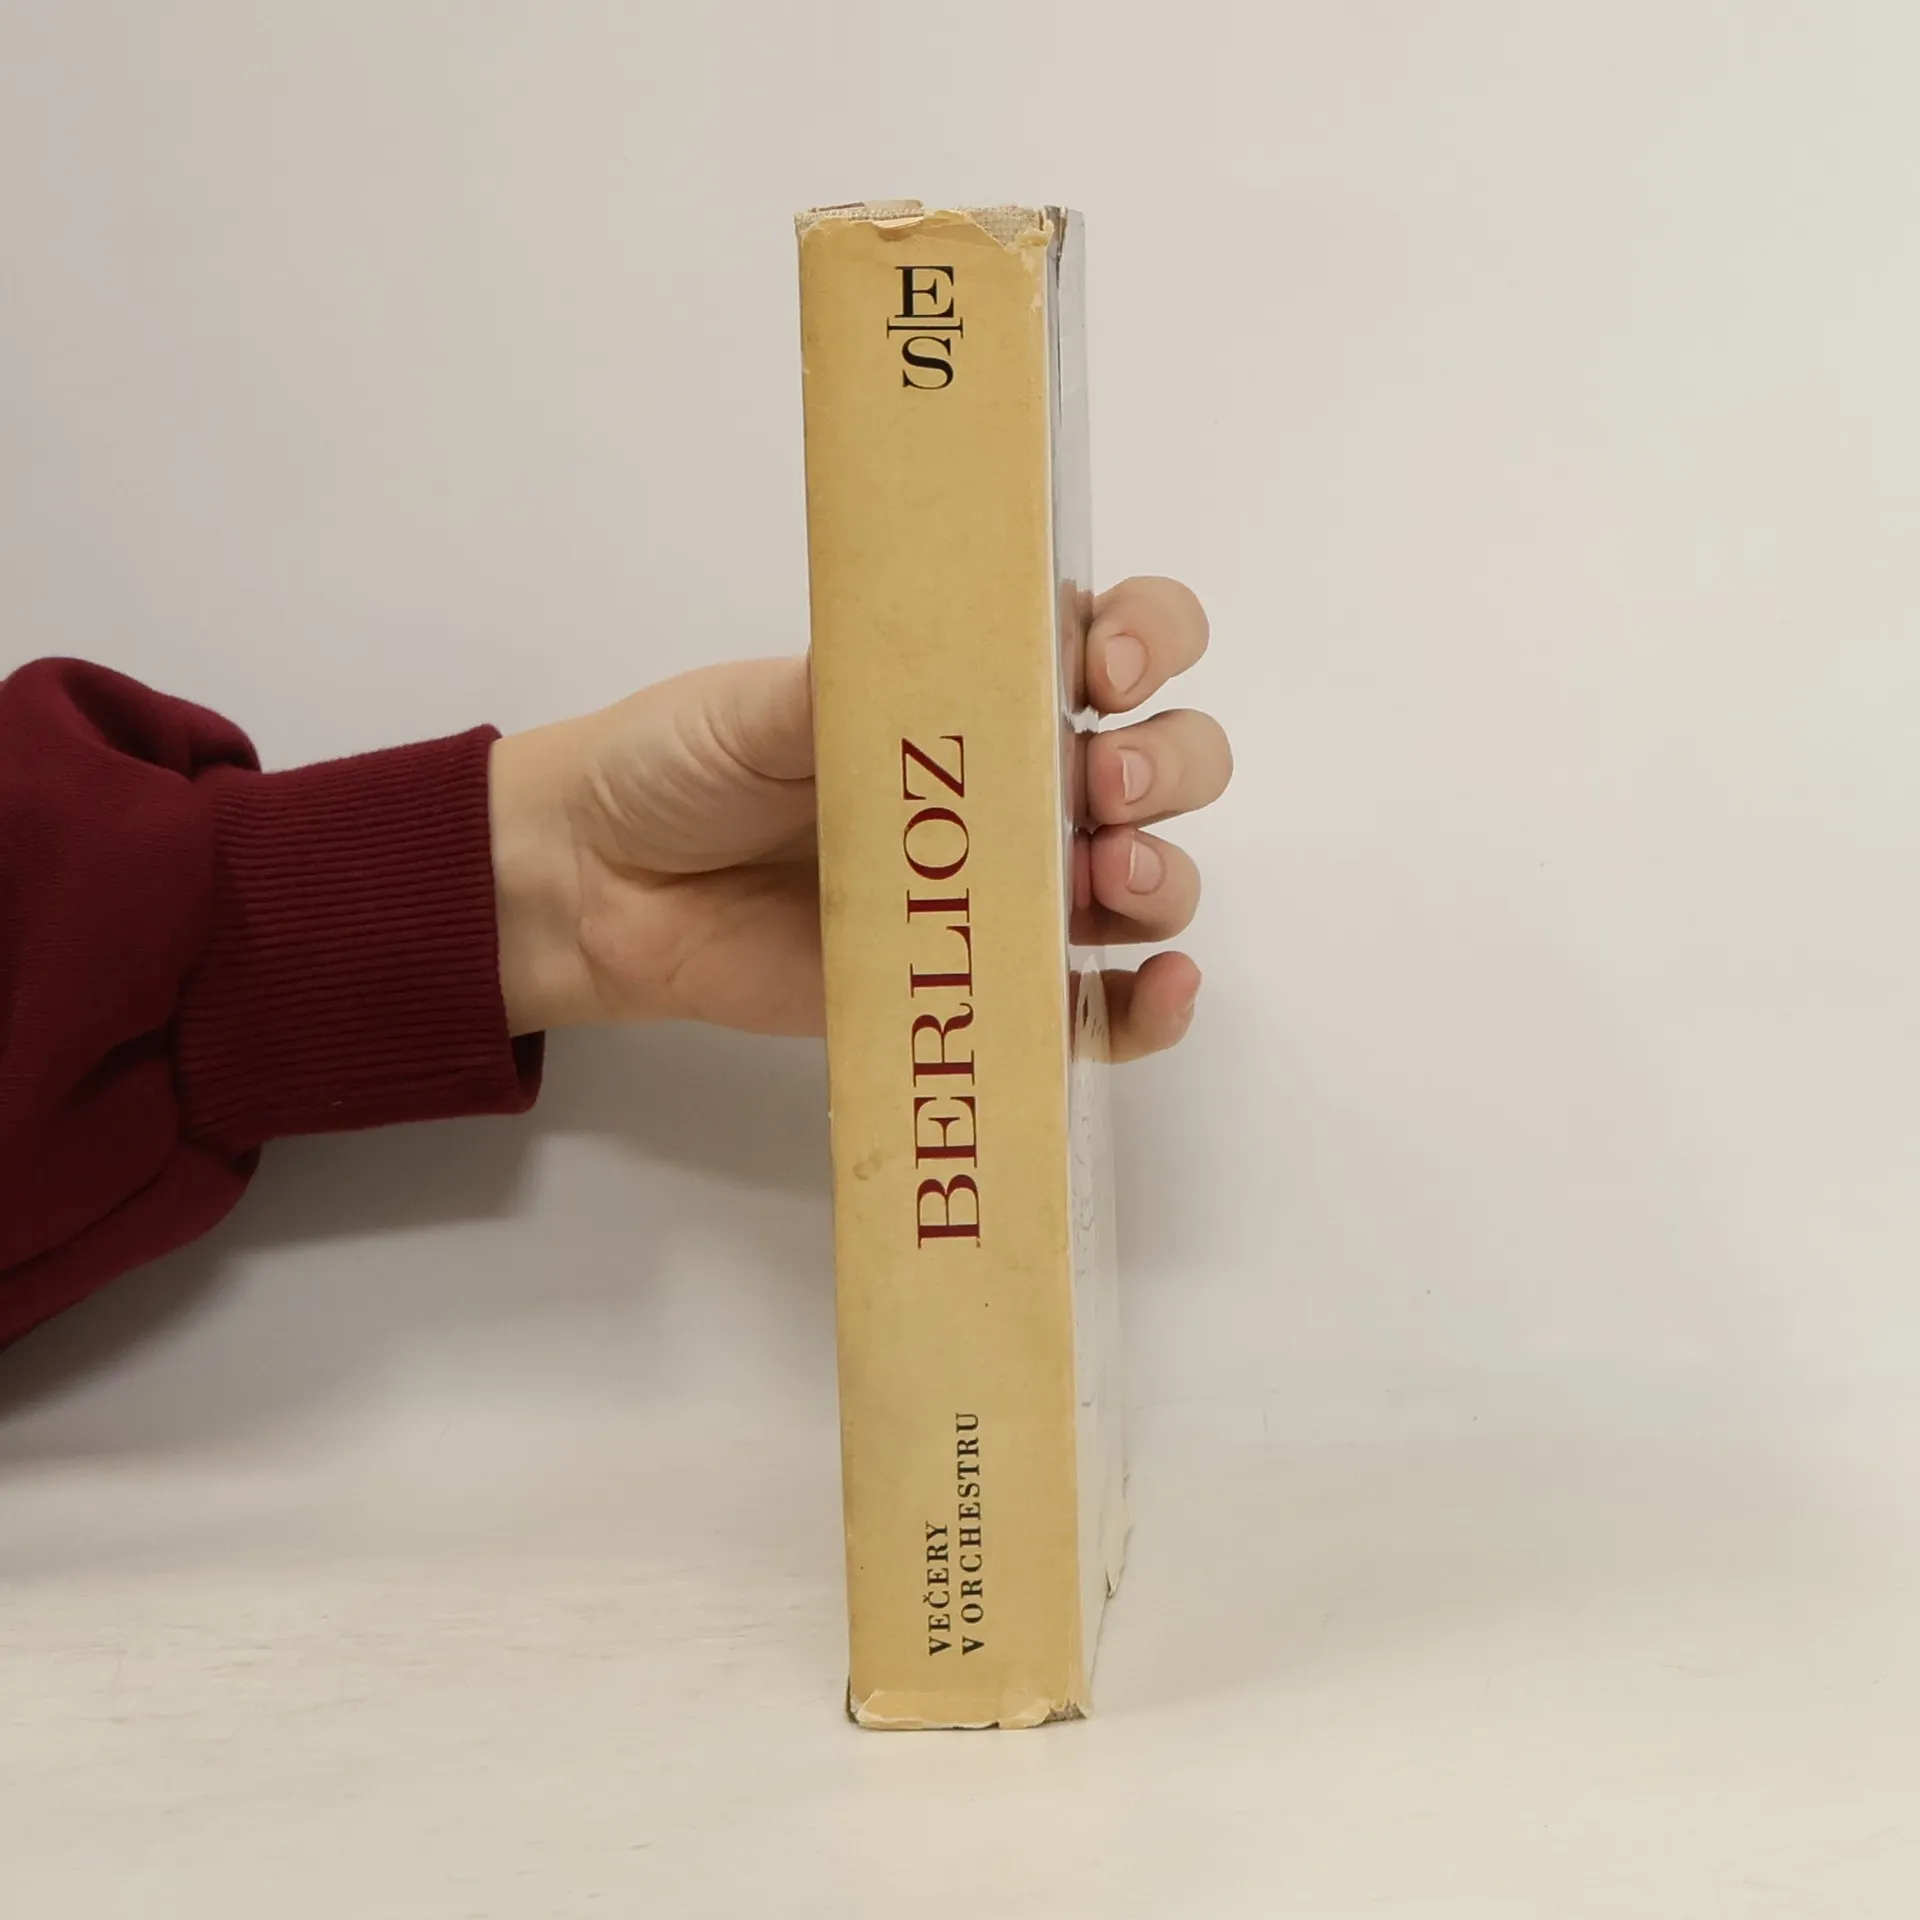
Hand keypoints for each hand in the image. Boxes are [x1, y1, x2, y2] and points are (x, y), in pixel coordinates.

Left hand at [488, 577, 1230, 1060]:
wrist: (606, 884)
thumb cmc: (686, 766)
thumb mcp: (762, 703)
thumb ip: (856, 688)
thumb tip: (940, 661)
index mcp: (983, 684)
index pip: (1121, 636)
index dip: (1150, 639)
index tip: (1106, 664)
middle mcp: (1021, 780)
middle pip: (1168, 760)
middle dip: (1169, 764)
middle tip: (1105, 782)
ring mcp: (1009, 888)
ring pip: (1151, 879)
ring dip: (1164, 877)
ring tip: (1107, 878)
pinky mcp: (983, 986)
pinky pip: (1093, 1006)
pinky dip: (1146, 1006)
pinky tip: (1159, 989)